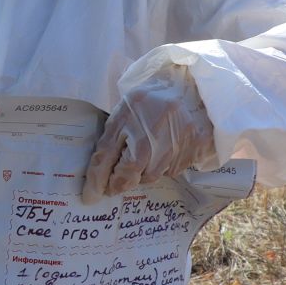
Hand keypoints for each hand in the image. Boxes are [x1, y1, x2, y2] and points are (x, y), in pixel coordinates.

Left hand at [81, 71, 216, 203]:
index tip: (90, 197)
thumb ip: (114, 135)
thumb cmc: (154, 99)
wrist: (194, 87)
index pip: (105, 152)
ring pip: (150, 174)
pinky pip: (171, 170)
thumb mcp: (128, 107)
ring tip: (150, 153)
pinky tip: (169, 148)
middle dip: (119, 183)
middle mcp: (150, 127)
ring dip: (144, 173)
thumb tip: (101, 172)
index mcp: (128, 112)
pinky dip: (165, 166)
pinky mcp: (192, 148)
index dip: (96, 179)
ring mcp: (173, 139)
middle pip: (129, 169)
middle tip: (113, 188)